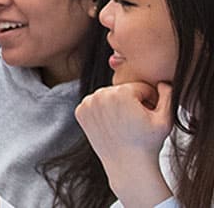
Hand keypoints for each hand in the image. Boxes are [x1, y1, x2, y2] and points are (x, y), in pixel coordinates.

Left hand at [75, 82, 172, 206]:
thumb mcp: (165, 119)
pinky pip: (96, 105)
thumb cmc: (148, 144)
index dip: (149, 101)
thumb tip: (162, 82)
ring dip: (117, 105)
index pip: (140, 87)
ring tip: (125, 124)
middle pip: (123, 91)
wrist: (127, 165)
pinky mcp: (80, 112)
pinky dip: (104, 112)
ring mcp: (88, 103)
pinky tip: (112, 125)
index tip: (149, 116)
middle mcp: (101, 94)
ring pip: (109, 97)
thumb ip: (168, 95)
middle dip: (132, 102)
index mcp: (121, 92)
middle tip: (136, 122)